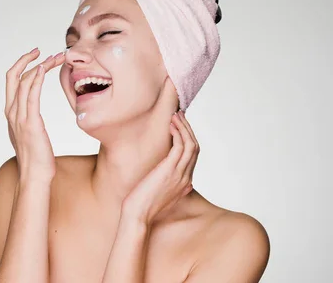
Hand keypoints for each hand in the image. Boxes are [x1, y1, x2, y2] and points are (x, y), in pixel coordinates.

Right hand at [4, 48, 64, 181]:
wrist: (34, 176)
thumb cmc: (36, 157)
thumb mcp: (29, 133)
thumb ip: (27, 119)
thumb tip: (31, 113)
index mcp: (12, 112)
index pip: (12, 80)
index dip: (22, 65)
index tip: (36, 56)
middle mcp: (12, 111)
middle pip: (13, 76)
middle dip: (26, 59)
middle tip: (41, 50)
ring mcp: (19, 117)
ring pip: (25, 82)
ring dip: (40, 66)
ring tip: (55, 58)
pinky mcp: (30, 123)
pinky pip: (31, 96)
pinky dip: (36, 79)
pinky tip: (43, 69)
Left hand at [121, 108, 199, 224]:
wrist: (137, 217)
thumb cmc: (143, 206)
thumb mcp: (164, 196)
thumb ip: (175, 186)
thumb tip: (182, 181)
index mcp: (185, 182)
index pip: (194, 155)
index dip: (189, 137)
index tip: (181, 126)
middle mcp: (186, 177)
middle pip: (195, 147)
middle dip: (188, 128)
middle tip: (179, 115)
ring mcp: (179, 174)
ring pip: (191, 144)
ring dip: (184, 127)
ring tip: (175, 115)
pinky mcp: (169, 170)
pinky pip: (180, 146)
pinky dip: (178, 133)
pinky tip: (170, 125)